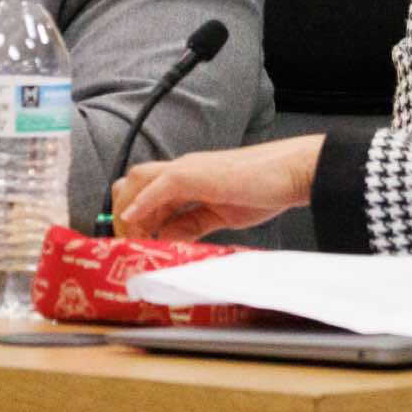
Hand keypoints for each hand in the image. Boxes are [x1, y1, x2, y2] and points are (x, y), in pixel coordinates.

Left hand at [112, 134, 325, 240]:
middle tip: (125, 242)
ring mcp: (189, 168)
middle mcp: (183, 170)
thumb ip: (193, 224)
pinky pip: (162, 184)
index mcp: (189, 179)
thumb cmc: (264, 190)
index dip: (132, 216)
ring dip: (128, 208)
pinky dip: (143, 202)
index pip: (145, 191)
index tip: (131, 241)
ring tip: (129, 237)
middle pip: (134, 181)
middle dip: (120, 212)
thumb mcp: (221, 216)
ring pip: (140, 179)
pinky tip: (135, 220)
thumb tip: (169, 237)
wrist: (291, 173)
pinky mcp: (197, 173)